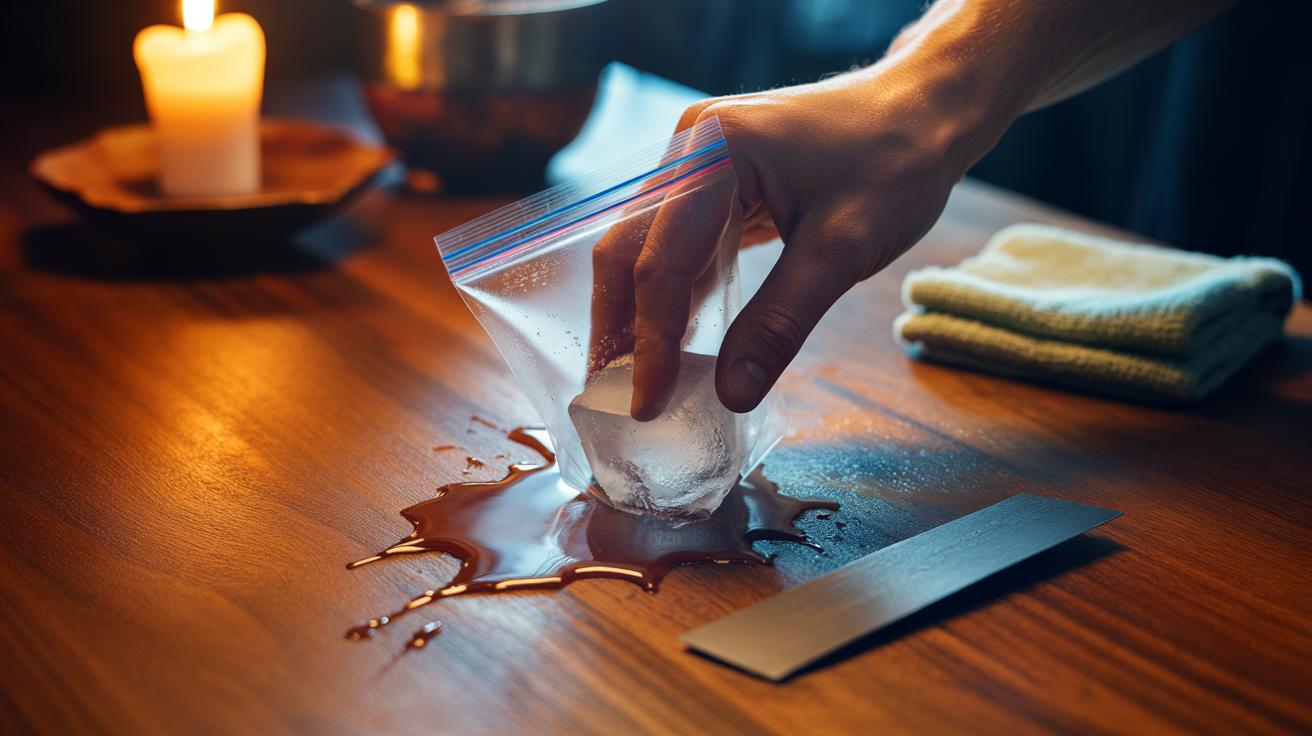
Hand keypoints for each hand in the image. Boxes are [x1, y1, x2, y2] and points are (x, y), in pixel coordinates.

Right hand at [590, 57, 985, 418]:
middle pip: (629, 247)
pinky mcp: (714, 178)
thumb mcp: (842, 250)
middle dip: (620, 324)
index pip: (661, 259)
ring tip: (636, 377)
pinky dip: (674, 292)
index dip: (650, 338)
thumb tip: (731, 395)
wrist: (927, 109)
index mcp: (714, 150)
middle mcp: (691, 146)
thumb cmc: (896, 162)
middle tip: (617, 395)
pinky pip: (679, 241)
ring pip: (646, 246)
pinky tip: (676, 339)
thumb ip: (780, 323)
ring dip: (640, 312)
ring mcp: (698, 159)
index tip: (648, 401)